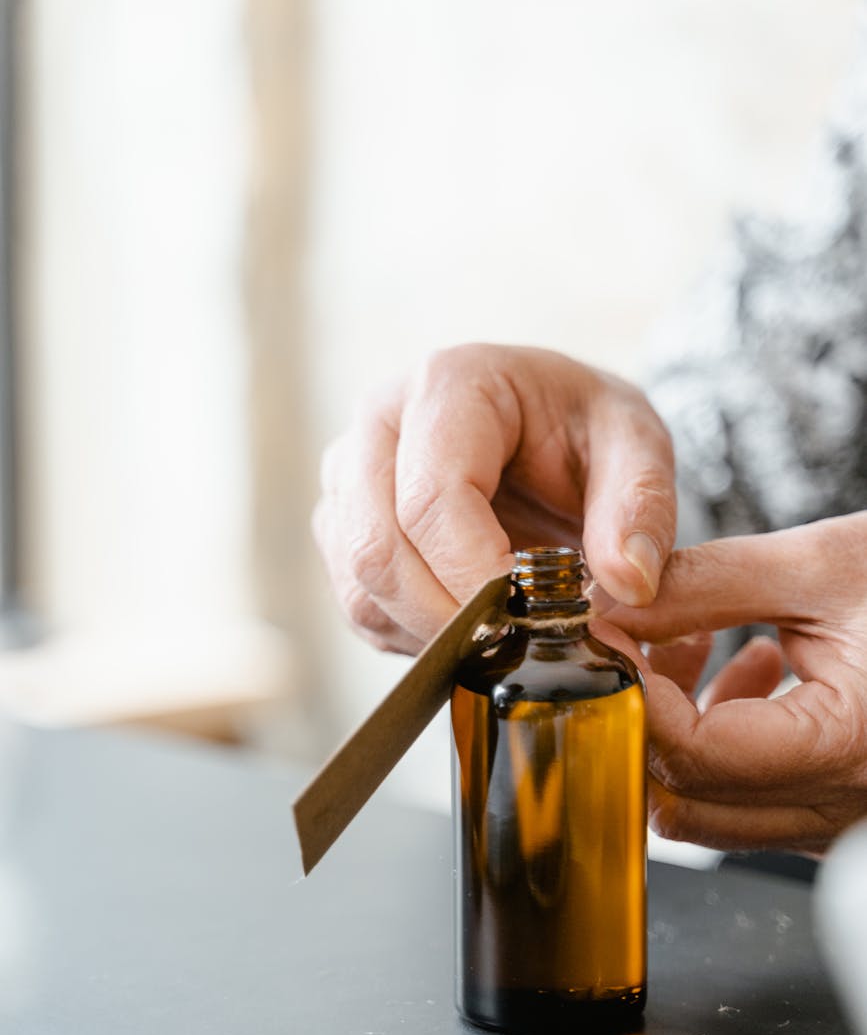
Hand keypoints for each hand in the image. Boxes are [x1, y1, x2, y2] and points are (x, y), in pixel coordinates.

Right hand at [313, 344, 675, 651]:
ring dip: (436, 636)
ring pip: (362, 588)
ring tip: (508, 636)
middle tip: (525, 649)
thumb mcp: (637, 445)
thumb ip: (642, 506)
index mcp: (448, 385)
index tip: (535, 623)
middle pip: (378, 549)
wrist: (548, 426)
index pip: (431, 499)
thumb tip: (629, 584)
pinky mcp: (342, 529)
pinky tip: (474, 625)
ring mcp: (349, 479)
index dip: (478, 578)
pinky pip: (362, 607)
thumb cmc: (584, 425)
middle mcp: (379, 424)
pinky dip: (418, 638)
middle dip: (454, 620)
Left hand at [610, 512, 866, 851]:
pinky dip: (721, 743)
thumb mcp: (825, 563)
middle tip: (629, 638)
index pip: (690, 753)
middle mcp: (844, 805)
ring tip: (690, 642)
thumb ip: (705, 585)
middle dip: (642, 715)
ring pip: (711, 810)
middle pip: (684, 799)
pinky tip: (744, 669)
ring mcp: (843, 817)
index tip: (603, 632)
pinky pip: (752, 802)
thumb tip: (610, 602)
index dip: (632, 690)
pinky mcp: (842, 806)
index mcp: (845, 747)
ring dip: (677, 731)